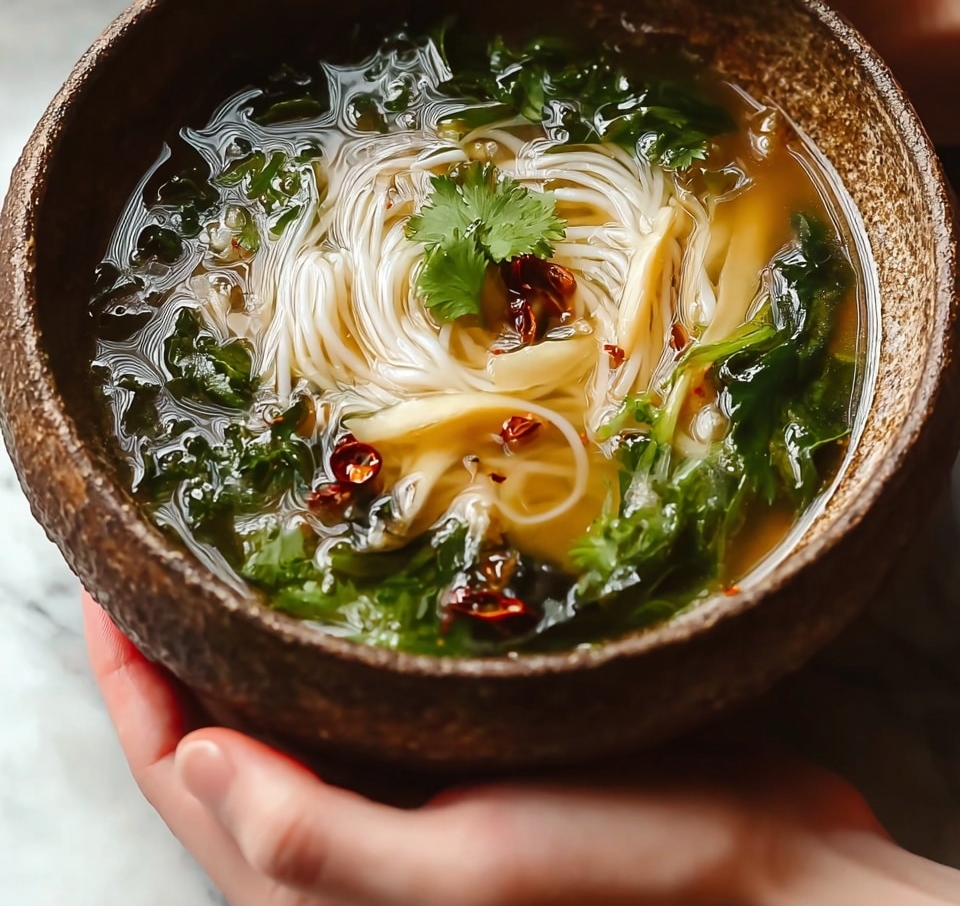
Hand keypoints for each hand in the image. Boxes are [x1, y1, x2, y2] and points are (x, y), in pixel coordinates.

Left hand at [83, 591, 959, 905]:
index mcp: (327, 892)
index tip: (107, 589)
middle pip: (220, 743)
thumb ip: (322, 843)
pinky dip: (328, 639)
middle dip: (176, 652)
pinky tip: (337, 578)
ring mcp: (409, 795)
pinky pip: (361, 695)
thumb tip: (189, 758)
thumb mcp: (468, 873)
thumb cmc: (624, 883)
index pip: (186, 781)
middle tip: (154, 550)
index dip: (133, 688)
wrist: (765, 873)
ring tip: (226, 548)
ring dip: (246, 637)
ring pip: (287, 713)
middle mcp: (354, 846)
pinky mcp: (461, 756)